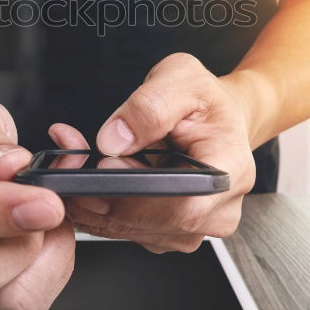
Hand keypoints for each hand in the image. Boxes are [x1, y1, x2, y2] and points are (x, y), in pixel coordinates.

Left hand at [54, 53, 256, 252]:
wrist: (214, 117)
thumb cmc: (203, 100)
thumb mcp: (180, 78)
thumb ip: (149, 105)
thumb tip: (114, 140)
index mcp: (230, 169)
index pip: (185, 205)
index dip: (138, 195)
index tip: (106, 166)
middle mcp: (218, 208)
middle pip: (154, 222)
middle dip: (105, 195)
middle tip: (78, 161)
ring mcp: (195, 226)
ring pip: (134, 230)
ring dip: (97, 202)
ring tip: (86, 163)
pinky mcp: (169, 232)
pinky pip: (128, 230)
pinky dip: (101, 209)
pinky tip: (95, 182)